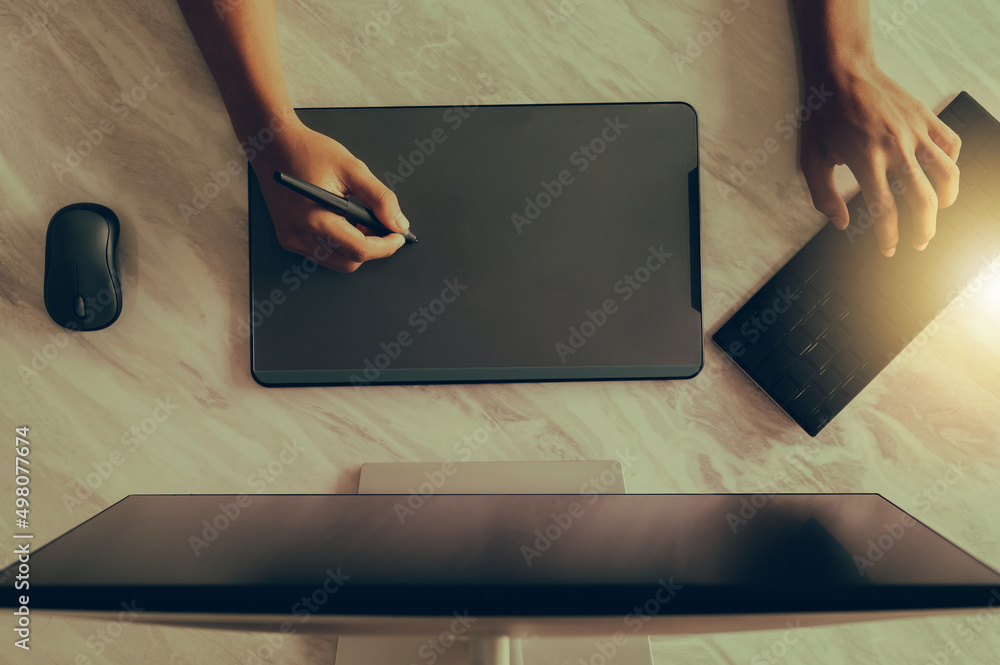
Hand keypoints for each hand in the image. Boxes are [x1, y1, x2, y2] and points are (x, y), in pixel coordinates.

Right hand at [254, 121, 409, 271]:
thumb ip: (380, 198)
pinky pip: (321, 253)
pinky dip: (338, 244)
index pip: (359, 250)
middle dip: (371, 248)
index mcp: (315, 219)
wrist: (274, 144)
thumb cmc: (308, 151)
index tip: (398, 237)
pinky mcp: (288, 237)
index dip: (385, 247)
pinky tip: (342, 221)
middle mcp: (298, 234)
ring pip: (336, 261)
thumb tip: (398, 223)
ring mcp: (291, 238)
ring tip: (359, 219)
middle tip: (381, 225)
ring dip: (354, 247)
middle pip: (349, 262)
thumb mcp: (352, 169)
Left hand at [799, 64, 961, 256]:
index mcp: (865, 159)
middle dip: (925, 229)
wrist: (841, 71)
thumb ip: (823, 195)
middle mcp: (895, 147)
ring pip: (946, 174)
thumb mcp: (811, 158)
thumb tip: (842, 223)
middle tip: (920, 242)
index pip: (885, 210)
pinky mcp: (926, 117)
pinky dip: (950, 165)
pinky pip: (950, 145)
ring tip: (936, 212)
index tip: (888, 249)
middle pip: (923, 199)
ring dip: (945, 200)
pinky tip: (939, 175)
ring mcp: (915, 131)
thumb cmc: (822, 116)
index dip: (889, 237)